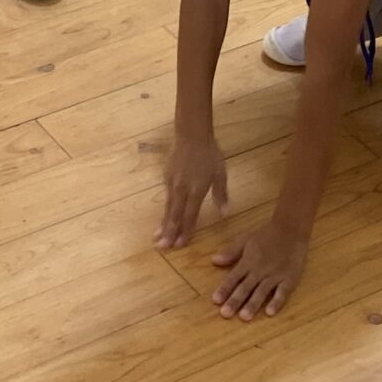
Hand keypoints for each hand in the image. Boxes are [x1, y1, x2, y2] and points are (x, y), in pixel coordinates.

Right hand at [156, 134, 228, 250]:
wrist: (191, 135)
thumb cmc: (210, 154)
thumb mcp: (220, 174)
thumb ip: (220, 194)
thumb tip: (224, 212)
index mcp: (195, 192)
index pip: (189, 216)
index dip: (185, 231)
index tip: (180, 245)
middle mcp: (181, 191)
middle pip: (174, 215)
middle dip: (169, 232)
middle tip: (162, 247)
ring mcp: (172, 184)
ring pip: (167, 207)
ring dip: (163, 223)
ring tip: (157, 237)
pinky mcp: (166, 176)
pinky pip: (166, 197)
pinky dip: (164, 209)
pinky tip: (163, 215)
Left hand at [209, 219, 308, 319]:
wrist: (290, 228)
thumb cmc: (266, 234)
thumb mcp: (245, 240)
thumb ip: (231, 252)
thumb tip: (213, 260)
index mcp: (248, 262)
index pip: (233, 278)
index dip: (224, 289)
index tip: (215, 301)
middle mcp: (259, 271)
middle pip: (245, 288)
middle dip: (235, 301)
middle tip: (225, 314)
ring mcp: (275, 276)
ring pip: (261, 292)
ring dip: (252, 304)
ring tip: (244, 317)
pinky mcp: (289, 279)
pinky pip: (282, 293)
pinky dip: (276, 302)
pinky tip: (270, 312)